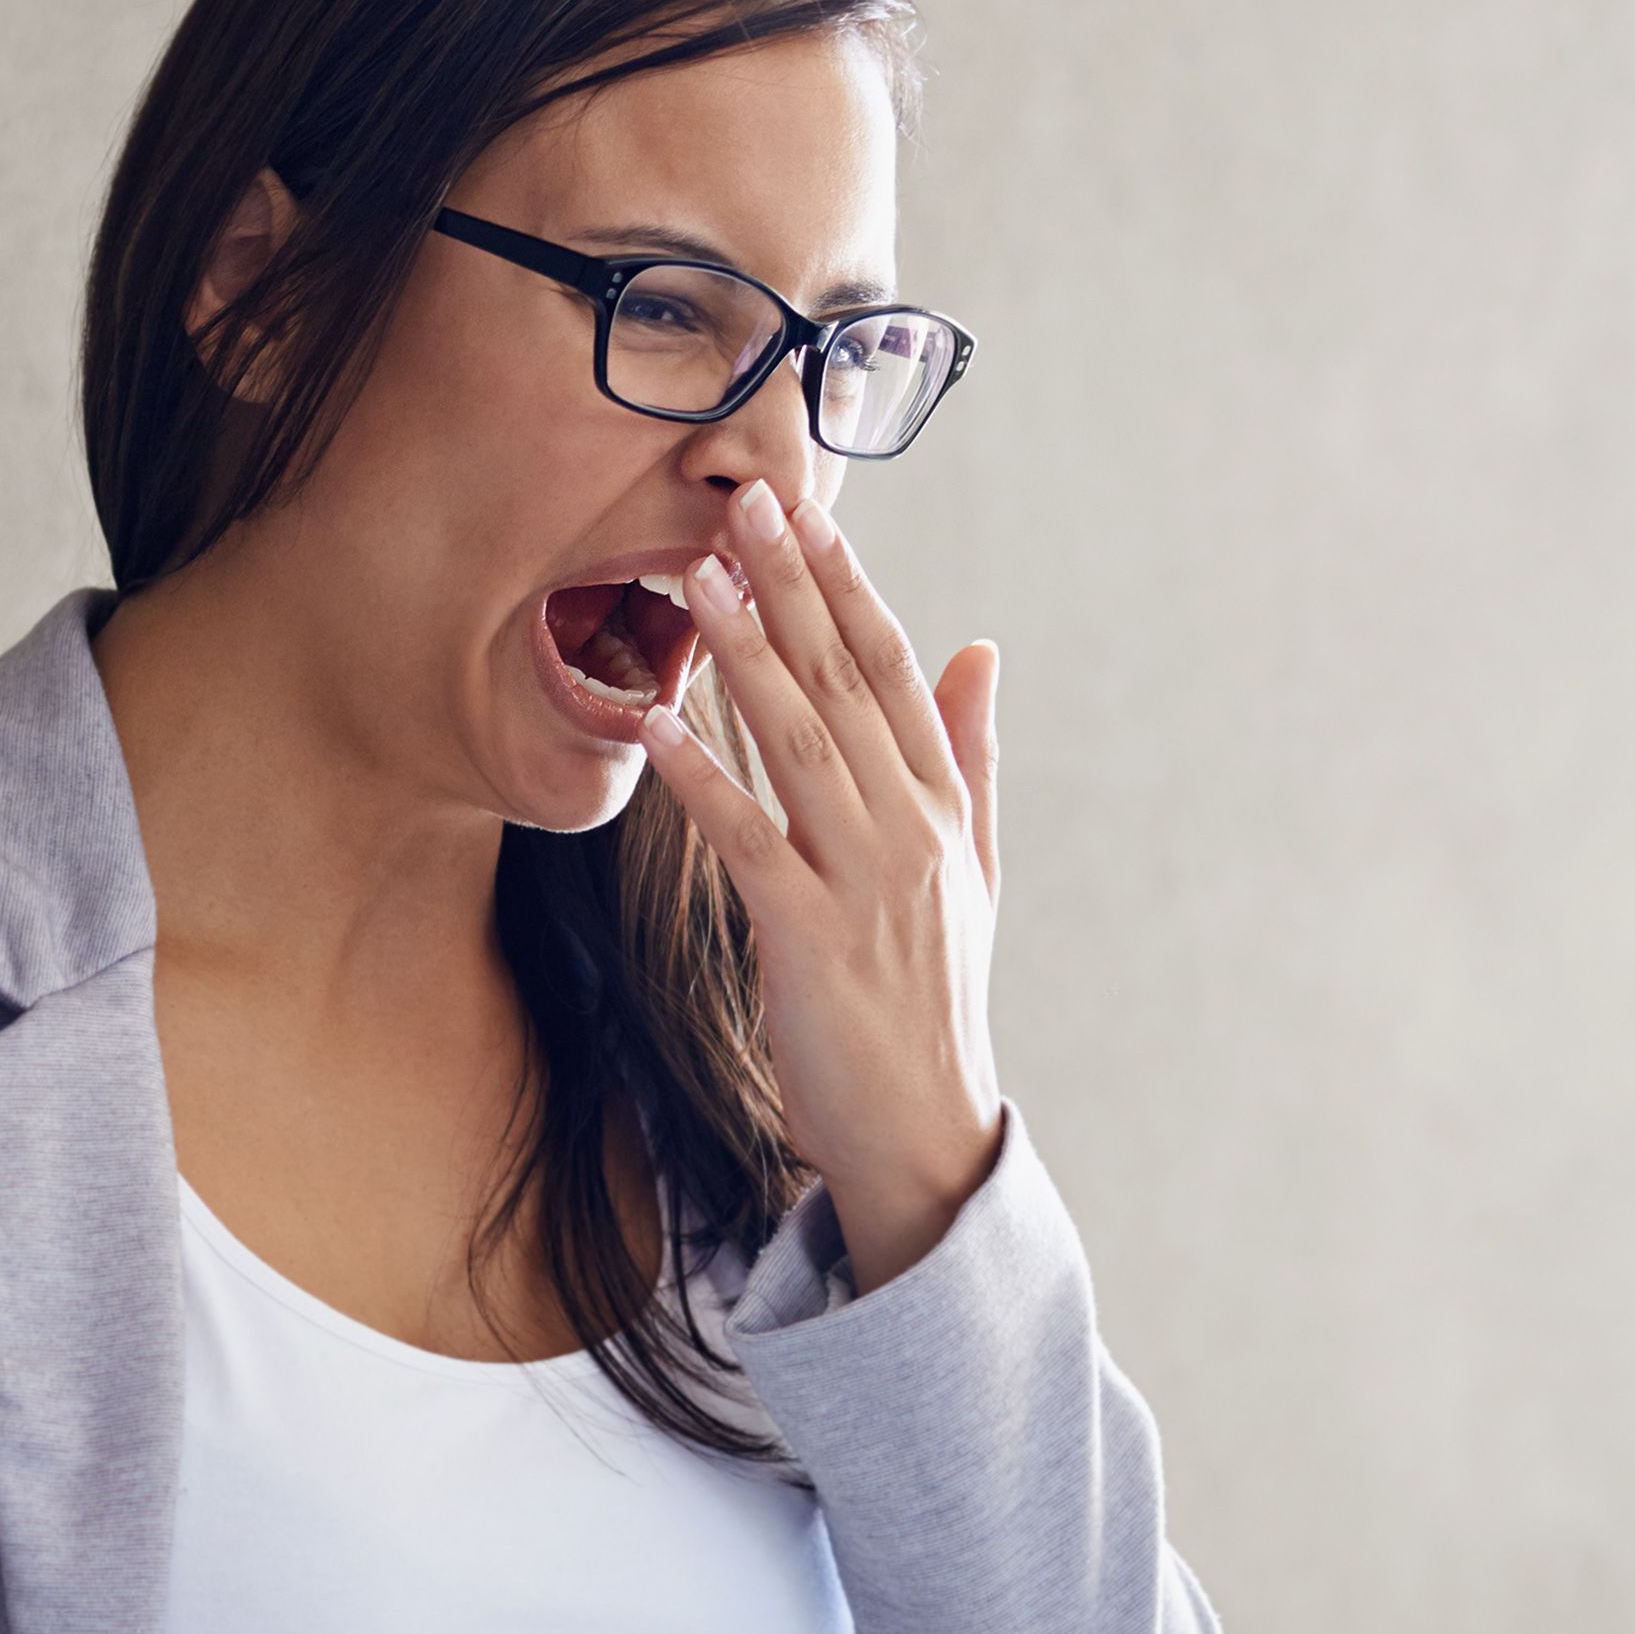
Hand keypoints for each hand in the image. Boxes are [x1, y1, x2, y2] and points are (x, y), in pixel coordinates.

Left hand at [640, 480, 1002, 1290]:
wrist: (926, 1131)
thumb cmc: (934, 1000)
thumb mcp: (971, 868)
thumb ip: (970, 754)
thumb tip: (980, 647)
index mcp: (942, 806)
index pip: (896, 670)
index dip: (849, 585)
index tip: (811, 512)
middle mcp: (910, 829)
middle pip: (846, 685)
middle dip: (792, 588)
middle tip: (745, 502)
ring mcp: (863, 881)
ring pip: (798, 742)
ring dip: (745, 654)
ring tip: (699, 578)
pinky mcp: (807, 936)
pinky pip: (744, 837)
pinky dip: (699, 775)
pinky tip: (654, 721)